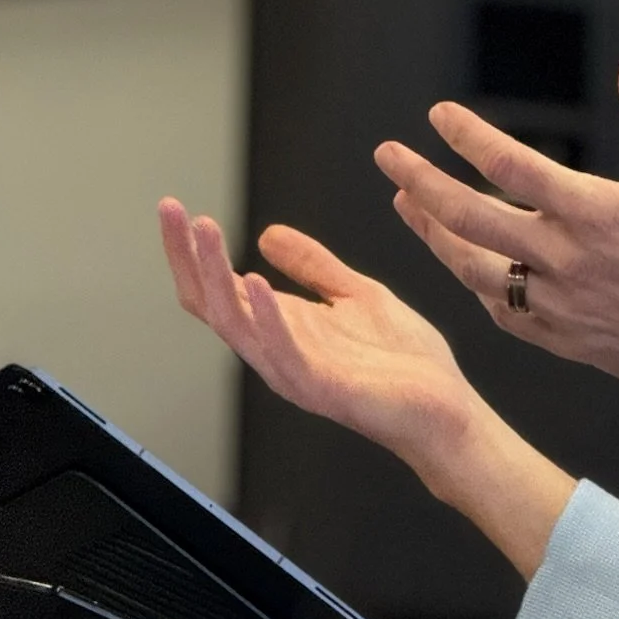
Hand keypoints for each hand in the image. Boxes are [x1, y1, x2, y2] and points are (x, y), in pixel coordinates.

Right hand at [158, 202, 576, 576]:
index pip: (217, 287)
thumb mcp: (356, 294)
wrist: (447, 410)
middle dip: (187, 255)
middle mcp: (277, 350)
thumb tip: (267, 235)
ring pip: (235, 324)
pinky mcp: (322, 388)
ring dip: (216, 274)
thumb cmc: (405, 363)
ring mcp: (294, 371)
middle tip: (171, 210)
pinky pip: (283, 353)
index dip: (191, 250)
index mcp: (281, 327)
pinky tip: (255, 282)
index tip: (175, 208)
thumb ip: (313, 266)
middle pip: (211, 303)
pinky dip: (266, 318)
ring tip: (205, 231)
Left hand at [375, 52, 618, 429]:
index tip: (439, 116)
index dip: (466, 136)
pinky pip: (507, 314)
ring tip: (407, 208)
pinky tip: (468, 270)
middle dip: (420, 183)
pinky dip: (478, 287)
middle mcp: (569, 263)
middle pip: (469, 218)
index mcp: (596, 214)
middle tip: (388, 158)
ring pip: (476, 270)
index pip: (509, 165)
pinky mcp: (572, 344)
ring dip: (434, 236)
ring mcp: (565, 308)